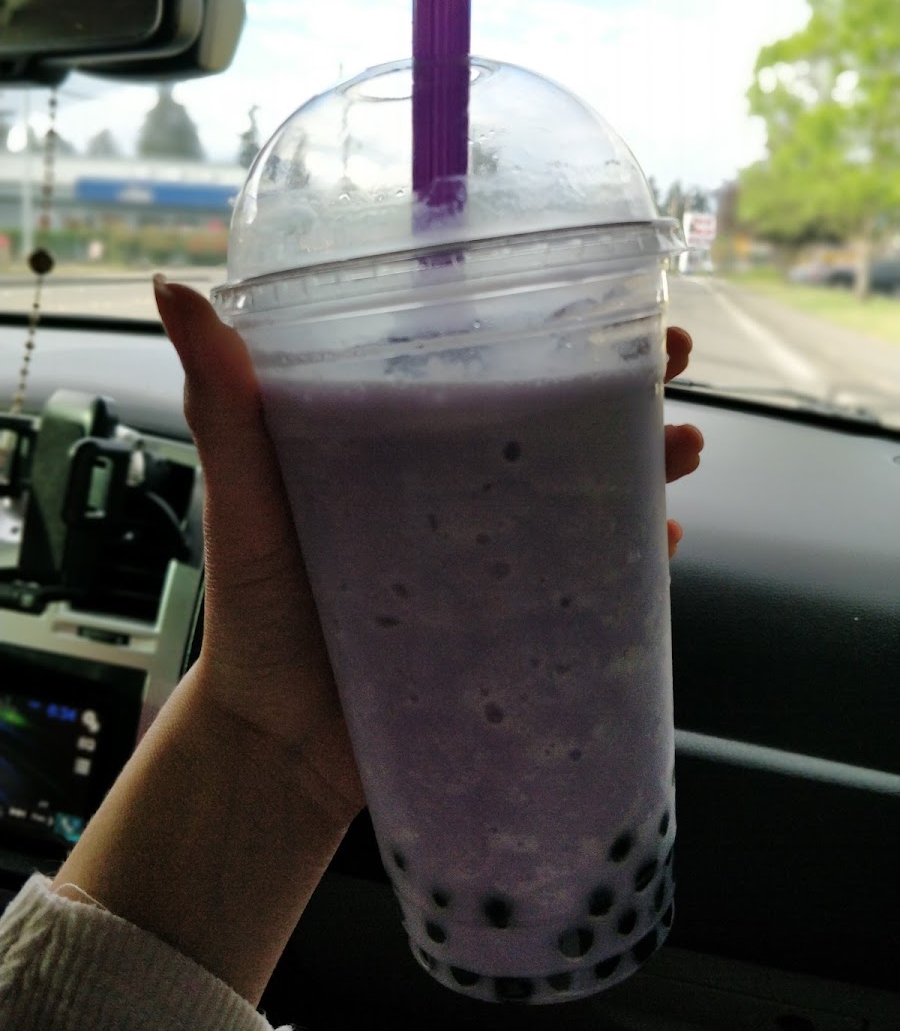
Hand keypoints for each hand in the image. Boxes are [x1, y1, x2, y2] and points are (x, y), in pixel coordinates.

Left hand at [155, 283, 701, 787]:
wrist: (278, 741)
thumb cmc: (254, 611)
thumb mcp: (242, 497)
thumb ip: (222, 404)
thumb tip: (176, 290)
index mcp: (400, 444)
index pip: (482, 367)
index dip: (544, 328)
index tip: (597, 295)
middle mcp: (454, 490)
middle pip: (554, 422)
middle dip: (623, 388)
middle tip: (671, 363)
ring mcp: (490, 557)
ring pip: (586, 493)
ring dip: (644, 466)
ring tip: (684, 450)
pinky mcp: (512, 621)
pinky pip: (585, 579)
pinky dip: (631, 559)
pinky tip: (665, 542)